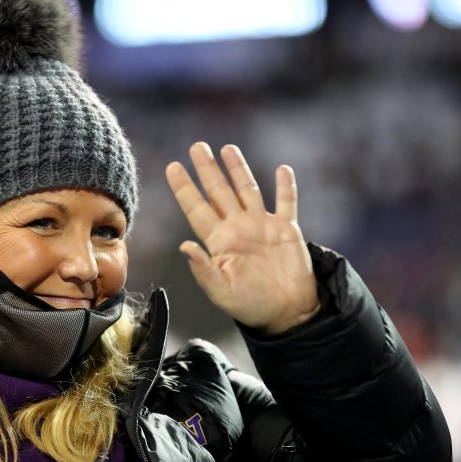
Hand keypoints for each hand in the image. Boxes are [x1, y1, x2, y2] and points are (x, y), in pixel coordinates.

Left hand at [166, 142, 318, 334]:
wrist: (287, 314)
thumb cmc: (250, 307)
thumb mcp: (221, 292)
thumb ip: (203, 269)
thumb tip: (184, 245)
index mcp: (219, 242)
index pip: (197, 208)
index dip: (185, 188)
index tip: (173, 167)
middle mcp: (238, 228)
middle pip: (219, 192)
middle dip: (207, 169)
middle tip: (196, 147)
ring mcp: (262, 226)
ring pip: (247, 190)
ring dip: (238, 169)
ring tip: (228, 149)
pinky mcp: (286, 230)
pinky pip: (287, 202)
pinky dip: (286, 186)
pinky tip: (282, 169)